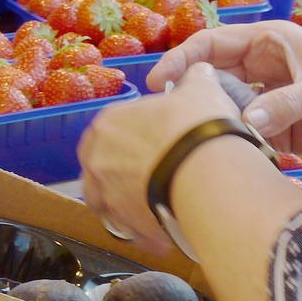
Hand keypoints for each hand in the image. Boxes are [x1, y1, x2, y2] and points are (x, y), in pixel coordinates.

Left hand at [77, 63, 238, 252]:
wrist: (203, 170)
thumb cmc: (196, 126)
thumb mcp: (199, 91)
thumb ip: (194, 81)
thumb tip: (199, 72)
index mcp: (108, 123)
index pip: (110, 130)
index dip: (131, 137)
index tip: (151, 143)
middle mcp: (98, 159)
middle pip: (103, 166)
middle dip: (122, 171)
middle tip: (149, 174)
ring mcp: (105, 192)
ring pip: (108, 199)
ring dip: (125, 201)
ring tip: (151, 202)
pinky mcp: (121, 221)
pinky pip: (128, 225)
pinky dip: (141, 227)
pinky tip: (160, 228)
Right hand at [147, 20, 301, 164]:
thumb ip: (286, 104)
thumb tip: (245, 122)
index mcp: (270, 43)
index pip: (212, 44)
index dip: (182, 59)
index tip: (158, 82)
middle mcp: (262, 70)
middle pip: (210, 78)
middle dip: (188, 96)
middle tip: (166, 121)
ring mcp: (267, 101)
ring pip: (222, 109)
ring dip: (208, 124)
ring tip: (188, 144)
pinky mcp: (274, 131)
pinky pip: (240, 137)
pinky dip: (230, 146)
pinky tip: (220, 159)